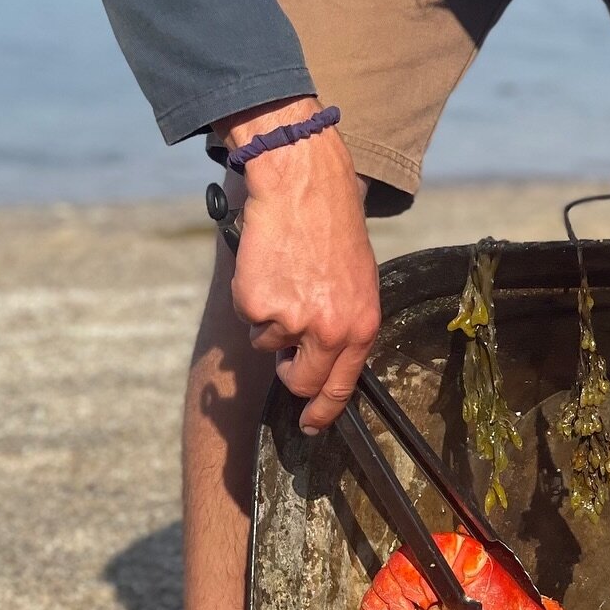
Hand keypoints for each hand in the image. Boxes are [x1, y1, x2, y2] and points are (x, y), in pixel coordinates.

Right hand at [216, 97, 380, 432]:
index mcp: (360, 325)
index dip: (324, 410)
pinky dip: (253, 294)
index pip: (342, 385)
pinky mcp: (258, 304)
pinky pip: (249, 315)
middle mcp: (329, 330)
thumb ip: (345, 323)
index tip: (312, 424)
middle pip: (301, 381)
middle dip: (290, 374)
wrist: (302, 185)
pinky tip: (269, 265)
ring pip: (269, 343)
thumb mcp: (357, 281)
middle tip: (287, 352)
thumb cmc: (331, 227)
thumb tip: (325, 360)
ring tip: (285, 275)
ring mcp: (292, 320)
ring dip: (271, 318)